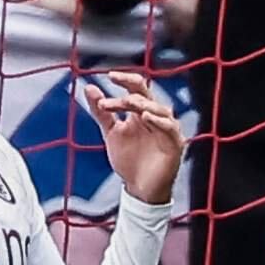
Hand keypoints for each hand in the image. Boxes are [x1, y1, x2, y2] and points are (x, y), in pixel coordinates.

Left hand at [79, 70, 182, 207]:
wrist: (139, 188)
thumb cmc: (129, 160)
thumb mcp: (111, 133)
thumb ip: (101, 112)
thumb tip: (90, 88)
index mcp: (141, 111)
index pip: (137, 88)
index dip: (125, 80)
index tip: (109, 76)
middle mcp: (155, 117)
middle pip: (148, 95)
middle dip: (132, 90)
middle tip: (114, 98)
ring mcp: (166, 129)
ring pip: (160, 109)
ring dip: (144, 104)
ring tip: (130, 103)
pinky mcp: (174, 144)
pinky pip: (170, 128)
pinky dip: (160, 121)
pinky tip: (147, 117)